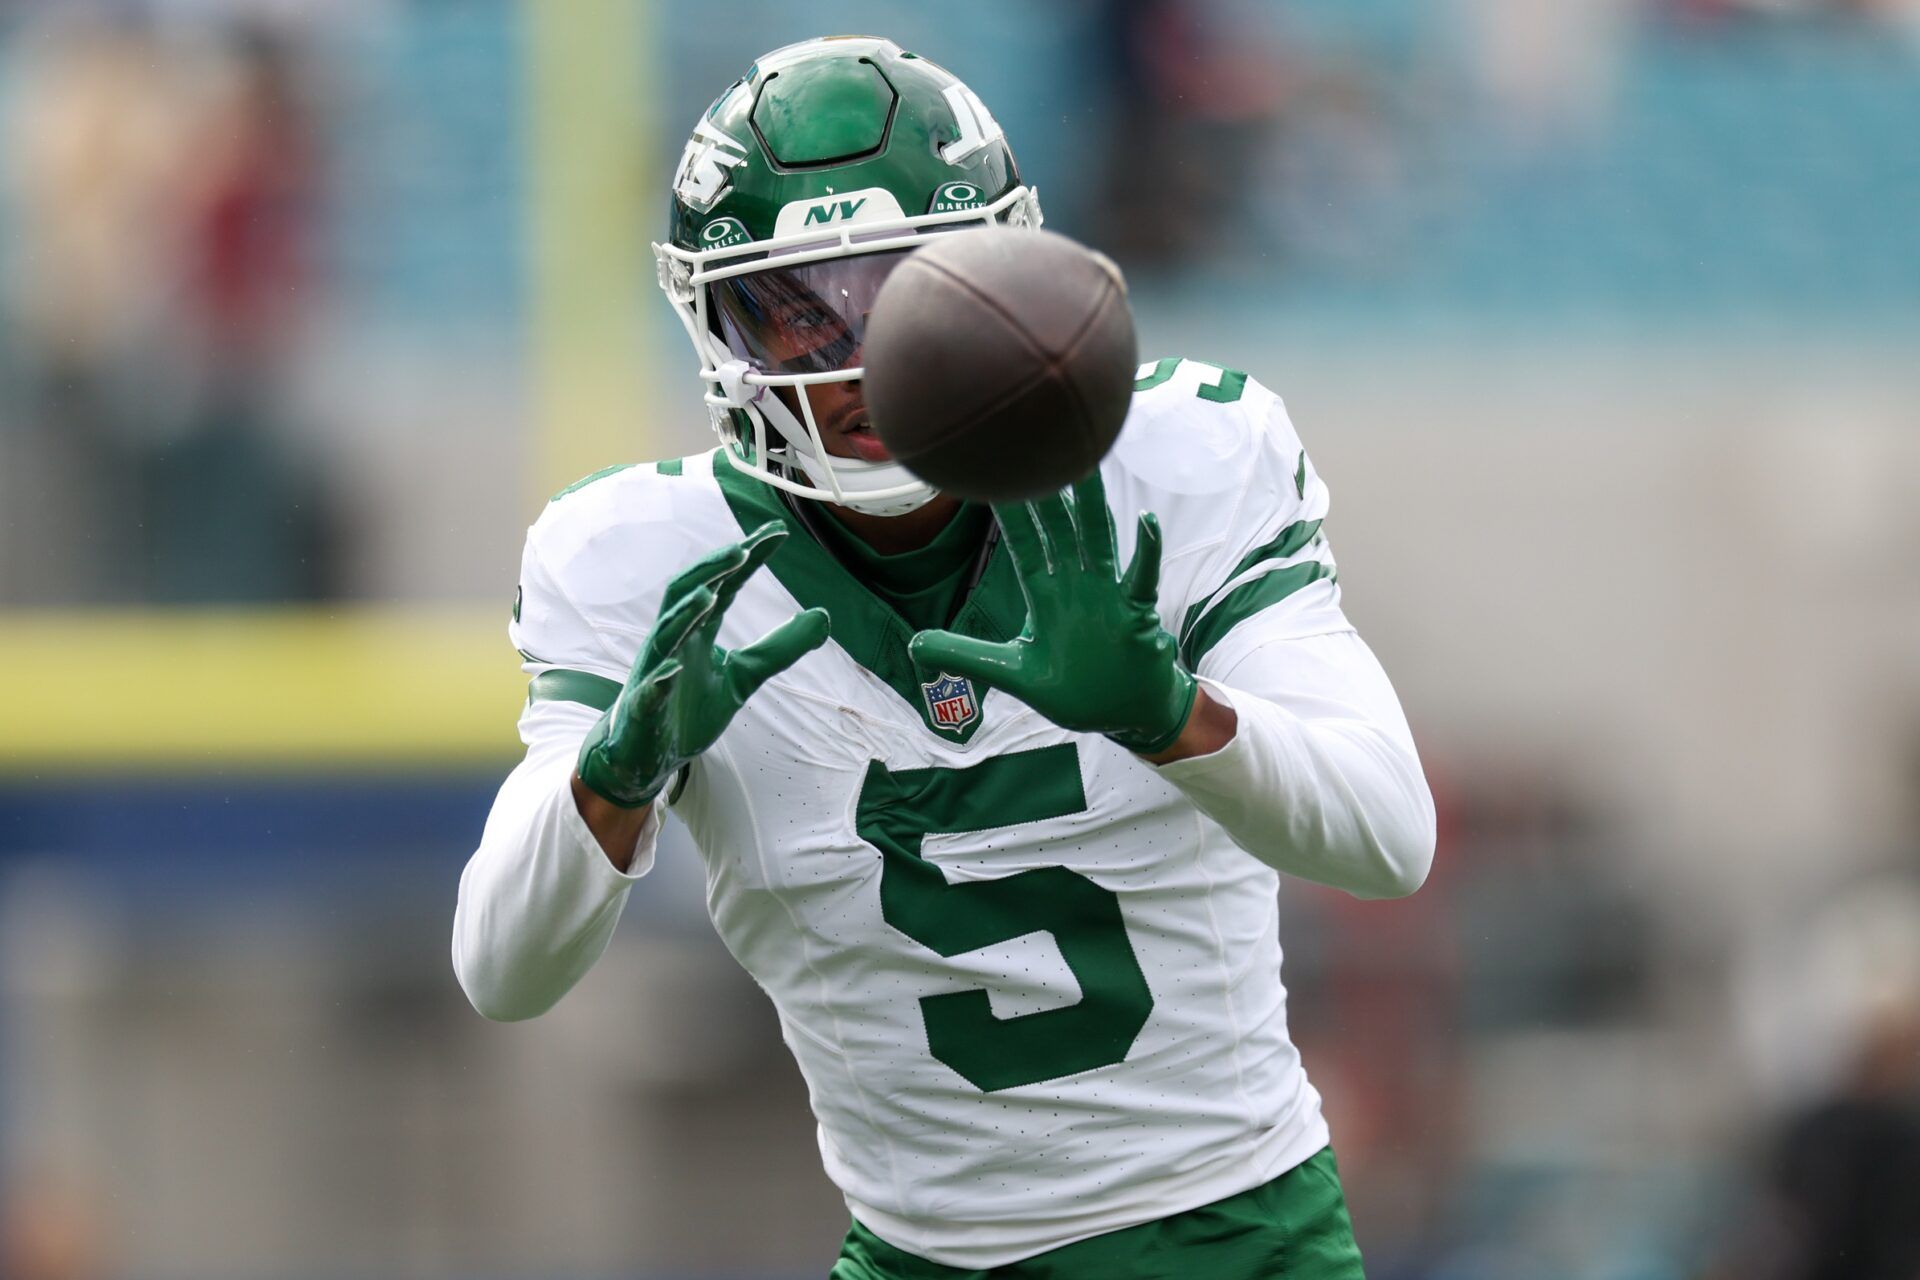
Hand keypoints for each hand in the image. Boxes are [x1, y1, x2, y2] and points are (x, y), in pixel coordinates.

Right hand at [577, 523, 828, 807]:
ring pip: (664, 635)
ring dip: (685, 614)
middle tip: (742, 548)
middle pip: (685, 593)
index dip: (747, 559)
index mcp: (697, 632)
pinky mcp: (643, 709)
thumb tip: (824, 617)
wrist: (647, 756)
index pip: (723, 585)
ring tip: (709, 594)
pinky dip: (660, 679)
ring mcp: (654, 673)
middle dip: (711, 569)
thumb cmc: (689, 710)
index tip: (776, 533)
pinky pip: (649, 691)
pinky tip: (674, 669)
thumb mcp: (743, 676)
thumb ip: (779, 648)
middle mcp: (672, 642)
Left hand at [909, 472, 1196, 754]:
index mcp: (1045, 596)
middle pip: (1060, 530)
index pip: (1024, 545)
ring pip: (1098, 540)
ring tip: (1089, 462)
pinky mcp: (1135, 613)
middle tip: (1040, 443)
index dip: (1010, 511)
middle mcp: (1075, 586)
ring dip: (1093, 505)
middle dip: (1049, 492)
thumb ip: (964, 656)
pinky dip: (1146, 550)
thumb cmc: (1073, 690)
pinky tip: (1147, 520)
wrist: (1122, 712)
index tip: (995, 472)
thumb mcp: (1010, 673)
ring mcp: (1107, 595)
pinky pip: (1141, 576)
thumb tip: (913, 647)